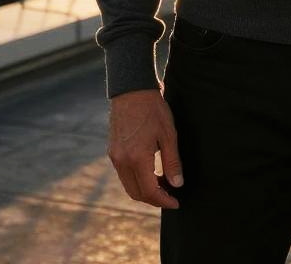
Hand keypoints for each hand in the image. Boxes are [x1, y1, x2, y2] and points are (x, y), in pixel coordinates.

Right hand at [107, 88, 183, 208]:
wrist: (131, 89)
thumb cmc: (153, 109)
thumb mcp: (168, 134)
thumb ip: (172, 162)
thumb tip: (177, 184)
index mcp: (137, 158)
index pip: (150, 191)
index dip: (164, 201)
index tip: (176, 202)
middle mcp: (122, 161)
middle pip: (137, 193)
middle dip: (154, 199)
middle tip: (170, 196)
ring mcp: (115, 156)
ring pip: (129, 185)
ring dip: (145, 190)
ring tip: (162, 184)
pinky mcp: (112, 151)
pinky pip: (124, 174)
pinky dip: (136, 179)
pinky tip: (150, 172)